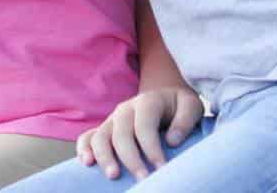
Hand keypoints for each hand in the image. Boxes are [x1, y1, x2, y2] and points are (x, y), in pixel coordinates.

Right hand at [75, 87, 205, 180]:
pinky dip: (84, 148)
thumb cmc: (179, 106)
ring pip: (101, 135)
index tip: (162, 168)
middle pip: (121, 133)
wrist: (165, 96)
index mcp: (147, 101)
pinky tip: (87, 163)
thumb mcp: (191, 105)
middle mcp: (126, 109)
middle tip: (143, 180)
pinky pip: (88, 136)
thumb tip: (171, 140)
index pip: (145, 125)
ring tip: (113, 175)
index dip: (152, 148)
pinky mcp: (105, 129)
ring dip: (104, 156)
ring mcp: (113, 119)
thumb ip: (185, 120)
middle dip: (131, 158)